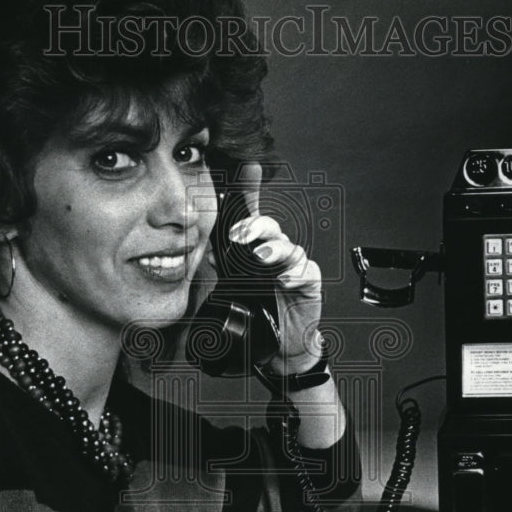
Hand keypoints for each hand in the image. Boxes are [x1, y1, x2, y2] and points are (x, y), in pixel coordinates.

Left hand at [227, 162, 324, 375]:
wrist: (278, 343)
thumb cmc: (256, 308)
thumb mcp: (233, 283)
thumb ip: (222, 263)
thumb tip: (201, 248)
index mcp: (256, 245)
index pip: (252, 213)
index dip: (251, 188)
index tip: (250, 168)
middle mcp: (275, 250)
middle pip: (269, 227)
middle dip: (255, 226)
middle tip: (239, 235)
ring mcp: (294, 265)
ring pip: (287, 247)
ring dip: (274, 250)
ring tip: (261, 257)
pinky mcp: (309, 282)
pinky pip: (306, 272)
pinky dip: (295, 274)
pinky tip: (285, 279)